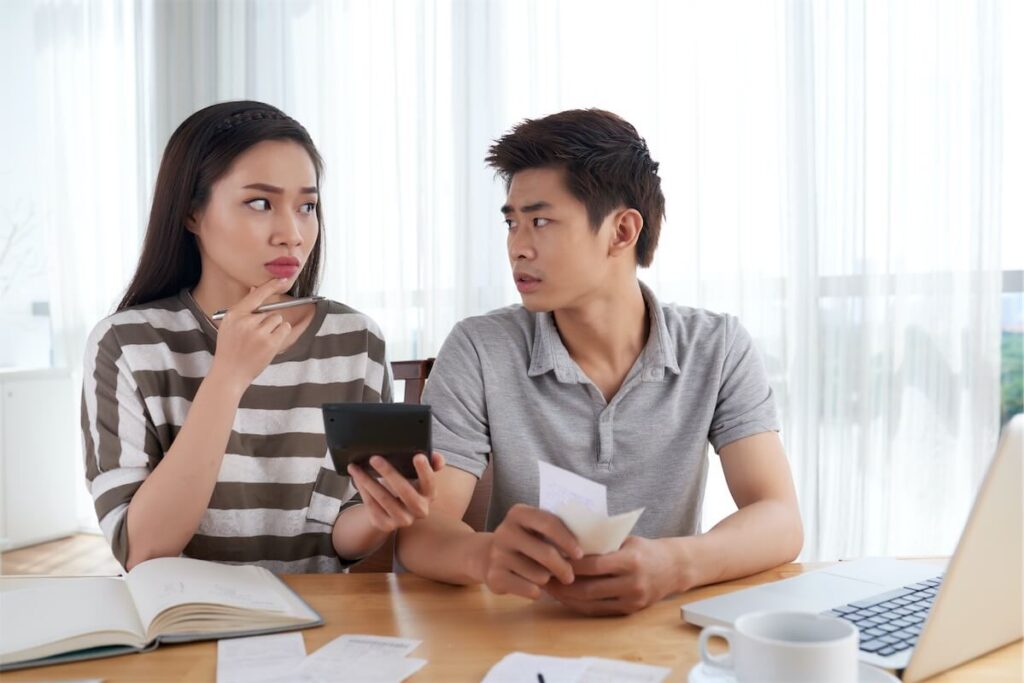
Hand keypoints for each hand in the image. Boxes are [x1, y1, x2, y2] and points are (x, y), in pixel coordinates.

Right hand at [209, 279, 292, 390]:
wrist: (229, 373)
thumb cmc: (230, 349)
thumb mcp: (230, 326)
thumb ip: (244, 309)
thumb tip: (256, 288)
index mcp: (234, 315)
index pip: (256, 295)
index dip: (270, 286)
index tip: (282, 279)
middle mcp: (246, 321)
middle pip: (270, 311)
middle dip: (267, 322)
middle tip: (255, 337)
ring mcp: (258, 333)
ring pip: (278, 319)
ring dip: (274, 328)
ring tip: (260, 342)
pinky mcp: (270, 343)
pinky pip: (284, 328)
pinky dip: (281, 334)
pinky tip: (269, 344)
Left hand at [347, 452, 444, 532]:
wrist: (393, 512)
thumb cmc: (406, 487)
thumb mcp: (417, 477)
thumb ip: (429, 465)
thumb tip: (437, 457)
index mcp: (430, 495)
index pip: (429, 482)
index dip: (425, 470)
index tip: (417, 456)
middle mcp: (420, 510)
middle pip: (404, 491)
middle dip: (388, 472)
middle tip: (374, 458)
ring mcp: (403, 520)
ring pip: (384, 499)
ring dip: (368, 481)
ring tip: (357, 468)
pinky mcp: (386, 525)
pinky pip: (372, 506)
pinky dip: (363, 490)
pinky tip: (357, 479)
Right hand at [482, 504, 582, 599]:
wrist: (486, 556)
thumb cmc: (524, 541)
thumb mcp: (534, 528)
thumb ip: (554, 529)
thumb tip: (591, 542)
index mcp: (518, 513)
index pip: (548, 523)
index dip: (568, 540)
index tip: (580, 554)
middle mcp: (505, 531)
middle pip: (546, 553)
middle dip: (563, 568)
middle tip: (570, 576)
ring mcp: (497, 554)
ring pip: (538, 575)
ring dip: (548, 580)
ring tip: (546, 577)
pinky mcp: (494, 576)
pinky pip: (528, 589)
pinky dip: (536, 592)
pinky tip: (534, 587)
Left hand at [543, 536, 679, 615]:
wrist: (674, 567)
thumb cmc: (645, 549)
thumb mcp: (626, 540)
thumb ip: (601, 543)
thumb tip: (566, 541)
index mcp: (631, 560)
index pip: (593, 565)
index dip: (569, 565)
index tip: (550, 559)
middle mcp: (632, 582)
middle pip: (589, 588)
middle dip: (562, 585)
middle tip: (542, 577)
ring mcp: (632, 600)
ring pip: (591, 603)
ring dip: (567, 598)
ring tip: (549, 589)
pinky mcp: (630, 611)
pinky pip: (598, 611)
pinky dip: (579, 605)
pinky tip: (565, 598)